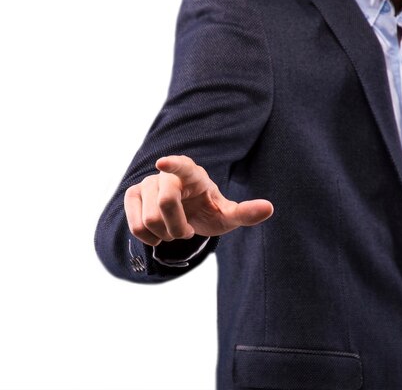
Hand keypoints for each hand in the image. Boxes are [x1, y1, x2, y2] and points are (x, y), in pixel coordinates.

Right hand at [124, 155, 273, 245]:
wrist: (185, 214)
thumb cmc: (208, 210)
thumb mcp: (227, 215)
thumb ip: (246, 212)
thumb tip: (270, 208)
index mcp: (192, 173)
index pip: (181, 165)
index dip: (172, 165)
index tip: (163, 163)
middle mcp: (165, 174)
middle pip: (166, 206)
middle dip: (178, 228)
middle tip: (187, 230)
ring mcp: (146, 183)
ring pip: (149, 220)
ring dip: (165, 235)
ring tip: (173, 228)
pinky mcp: (132, 196)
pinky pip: (136, 227)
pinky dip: (149, 238)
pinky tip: (158, 233)